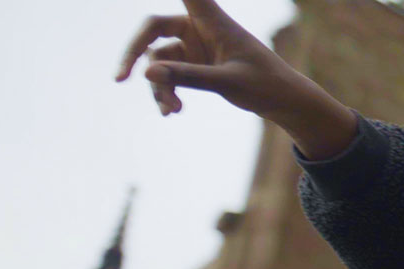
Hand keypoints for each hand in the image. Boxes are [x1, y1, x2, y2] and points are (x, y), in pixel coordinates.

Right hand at [115, 0, 357, 158]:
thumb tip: (146, 72)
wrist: (283, 103)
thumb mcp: (228, 82)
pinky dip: (167, 91)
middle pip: (153, 29)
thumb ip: (189, 76)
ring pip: (159, 60)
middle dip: (134, 52)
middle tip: (120, 77)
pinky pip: (167, 75)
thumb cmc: (265, 85)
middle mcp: (201, 29)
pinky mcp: (195, 65)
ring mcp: (196, 48)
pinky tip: (171, 111)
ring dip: (160, 85)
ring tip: (171, 109)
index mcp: (214, 21)